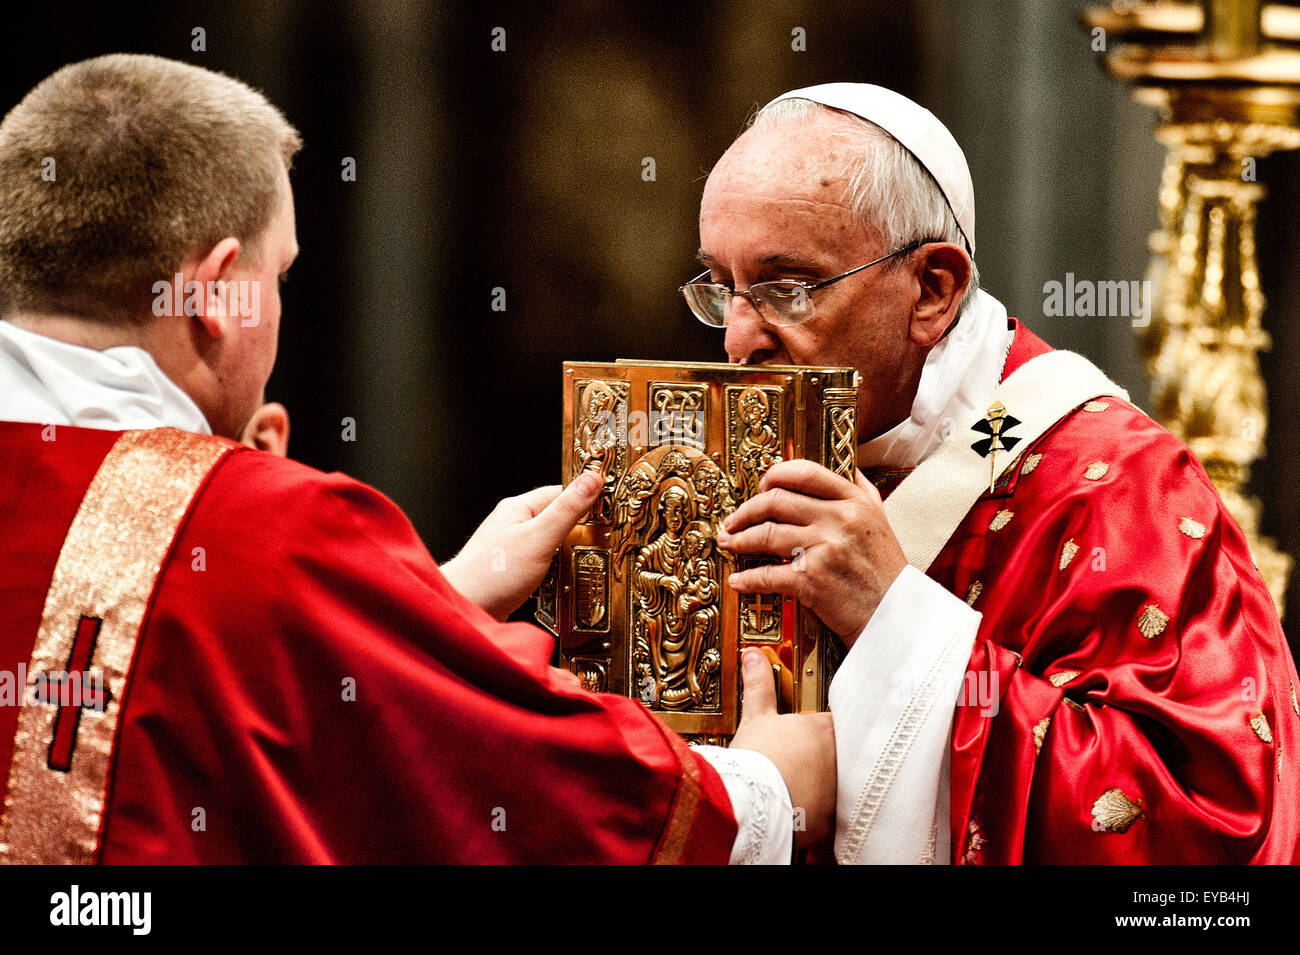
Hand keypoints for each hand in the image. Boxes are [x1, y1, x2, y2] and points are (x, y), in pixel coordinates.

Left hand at [441, 471, 602, 619]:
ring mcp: (512, 549)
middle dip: (582, 531)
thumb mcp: (539, 538)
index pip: (561, 492)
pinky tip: (567, 583)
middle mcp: (513, 525)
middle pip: (557, 519)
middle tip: (607, 541)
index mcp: (518, 507)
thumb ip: (567, 510)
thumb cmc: (493, 574)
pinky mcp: (513, 573)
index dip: (587, 498)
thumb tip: (592, 479)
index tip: (611, 508)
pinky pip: (544, 566)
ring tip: (590, 564)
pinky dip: (557, 573)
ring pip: (552, 545)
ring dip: (569, 555)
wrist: (464, 610)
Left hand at [715, 460, 906, 646]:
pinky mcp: (812, 579)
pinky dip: (747, 579)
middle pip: (776, 500)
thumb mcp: (881, 522)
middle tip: (733, 521)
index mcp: (856, 501)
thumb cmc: (885, 573)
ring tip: (729, 544)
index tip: (760, 486)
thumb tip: (847, 468)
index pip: (805, 472)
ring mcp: (826, 548)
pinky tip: (738, 581)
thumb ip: (862, 492)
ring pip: (766, 533)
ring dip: (739, 540)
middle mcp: (840, 519)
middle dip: (746, 511)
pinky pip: (767, 574)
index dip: (774, 476)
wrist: (896, 617)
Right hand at [730, 648, 835, 849]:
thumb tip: (753, 655)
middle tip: (807, 762)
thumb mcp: (756, 717)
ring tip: (805, 788)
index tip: (812, 734)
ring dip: (829, 785)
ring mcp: (839, 791)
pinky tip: (805, 812)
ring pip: (842, 784)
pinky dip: (823, 813)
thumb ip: (760, 684)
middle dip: (831, 757)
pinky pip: (834, 815)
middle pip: (845, 753)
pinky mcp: (832, 821)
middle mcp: (840, 759)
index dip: (825, 728)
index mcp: (825, 729)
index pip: (836, 723)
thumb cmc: (756, 758)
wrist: (751, 805)